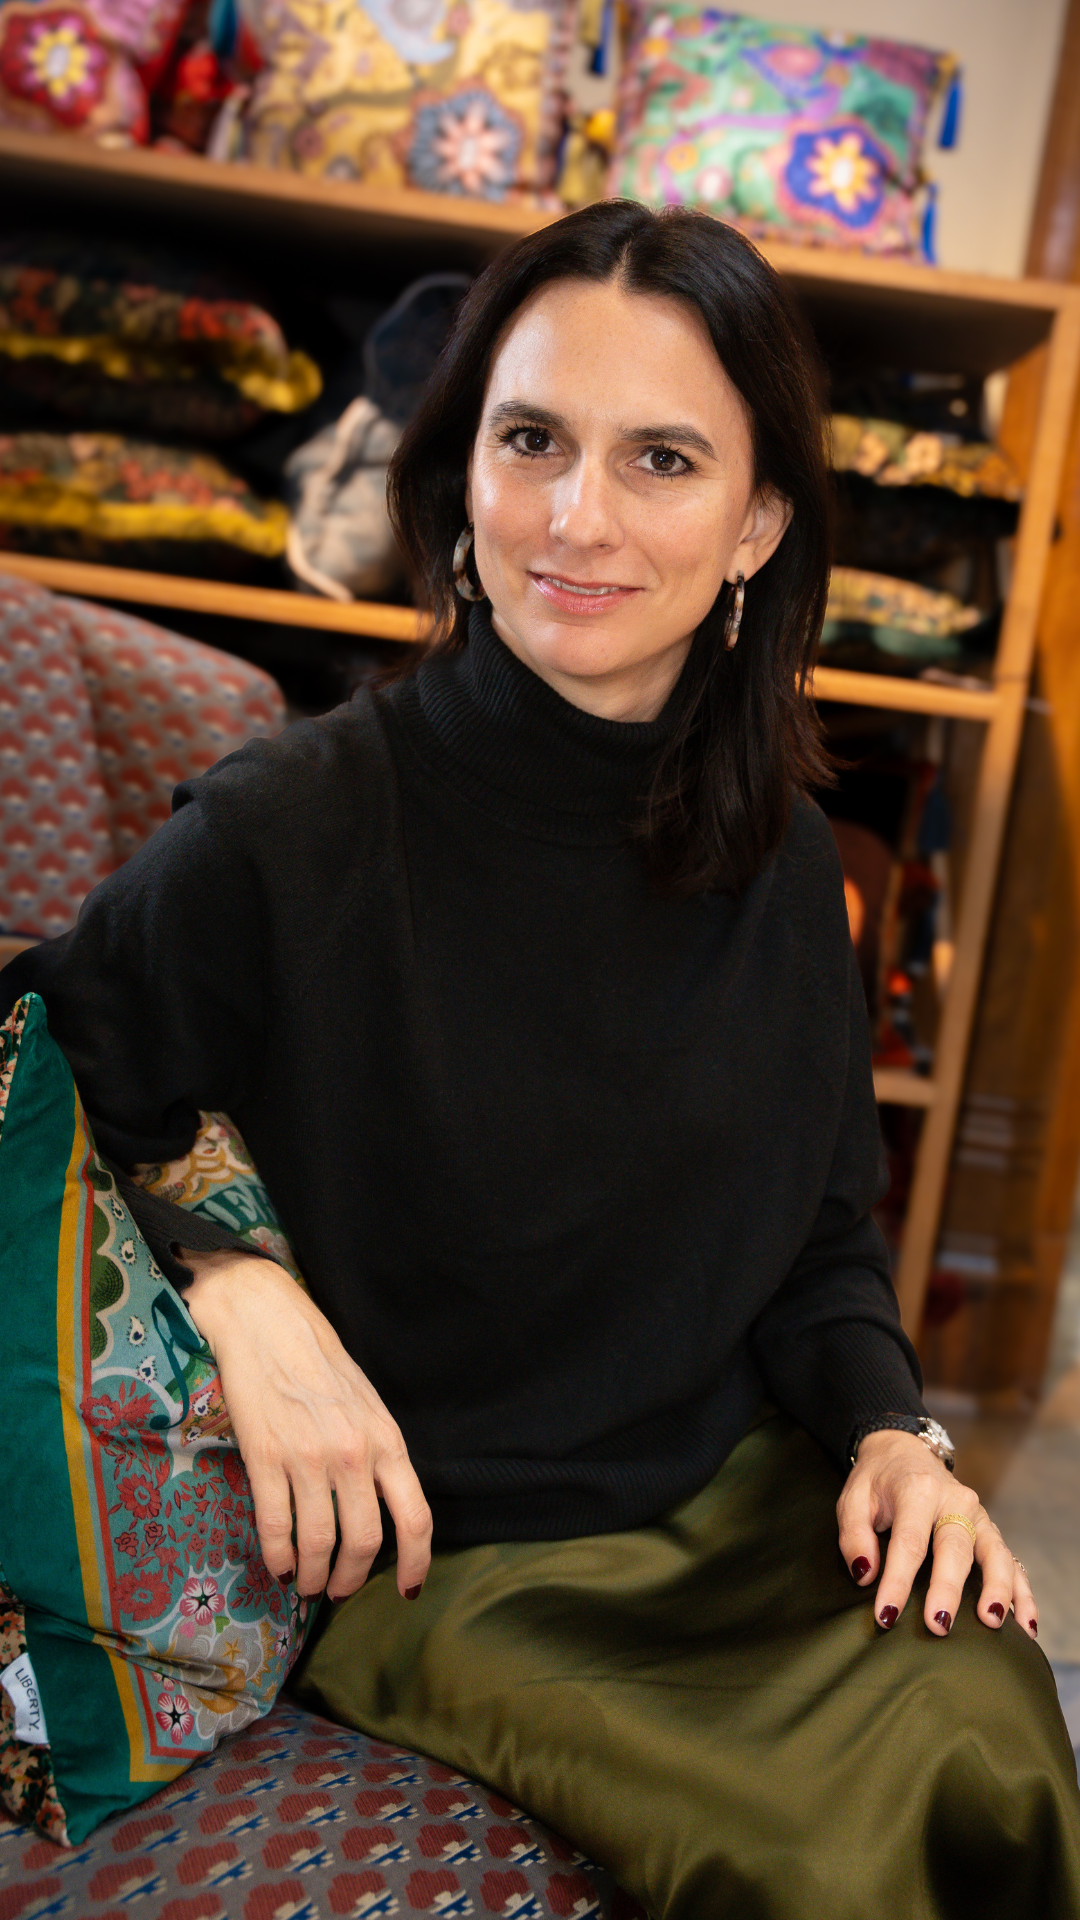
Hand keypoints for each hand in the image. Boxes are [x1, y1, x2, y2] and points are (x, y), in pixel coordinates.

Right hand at [182, 1250, 431, 1602]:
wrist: (268, 1323)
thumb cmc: (321, 1364)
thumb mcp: (368, 1407)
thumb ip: (378, 1456)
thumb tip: (378, 1513)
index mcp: (387, 1440)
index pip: (415, 1518)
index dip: (414, 1563)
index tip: (405, 1590)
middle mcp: (354, 1453)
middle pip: (364, 1542)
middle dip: (351, 1579)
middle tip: (338, 1590)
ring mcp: (309, 1457)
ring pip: (319, 1544)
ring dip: (313, 1576)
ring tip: (307, 1583)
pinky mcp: (266, 1457)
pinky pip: (275, 1528)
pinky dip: (278, 1557)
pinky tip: (278, 1565)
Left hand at [837, 1429, 1037, 1639]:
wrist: (903, 1452)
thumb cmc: (877, 1483)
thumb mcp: (853, 1499)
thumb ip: (854, 1535)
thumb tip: (866, 1574)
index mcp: (917, 1490)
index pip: (909, 1541)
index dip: (898, 1581)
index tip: (887, 1614)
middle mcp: (954, 1500)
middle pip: (955, 1548)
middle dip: (948, 1589)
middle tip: (938, 1626)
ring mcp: (977, 1514)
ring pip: (995, 1553)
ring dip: (996, 1589)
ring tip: (992, 1623)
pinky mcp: (989, 1529)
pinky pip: (1011, 1561)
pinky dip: (1021, 1593)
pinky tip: (1025, 1624)